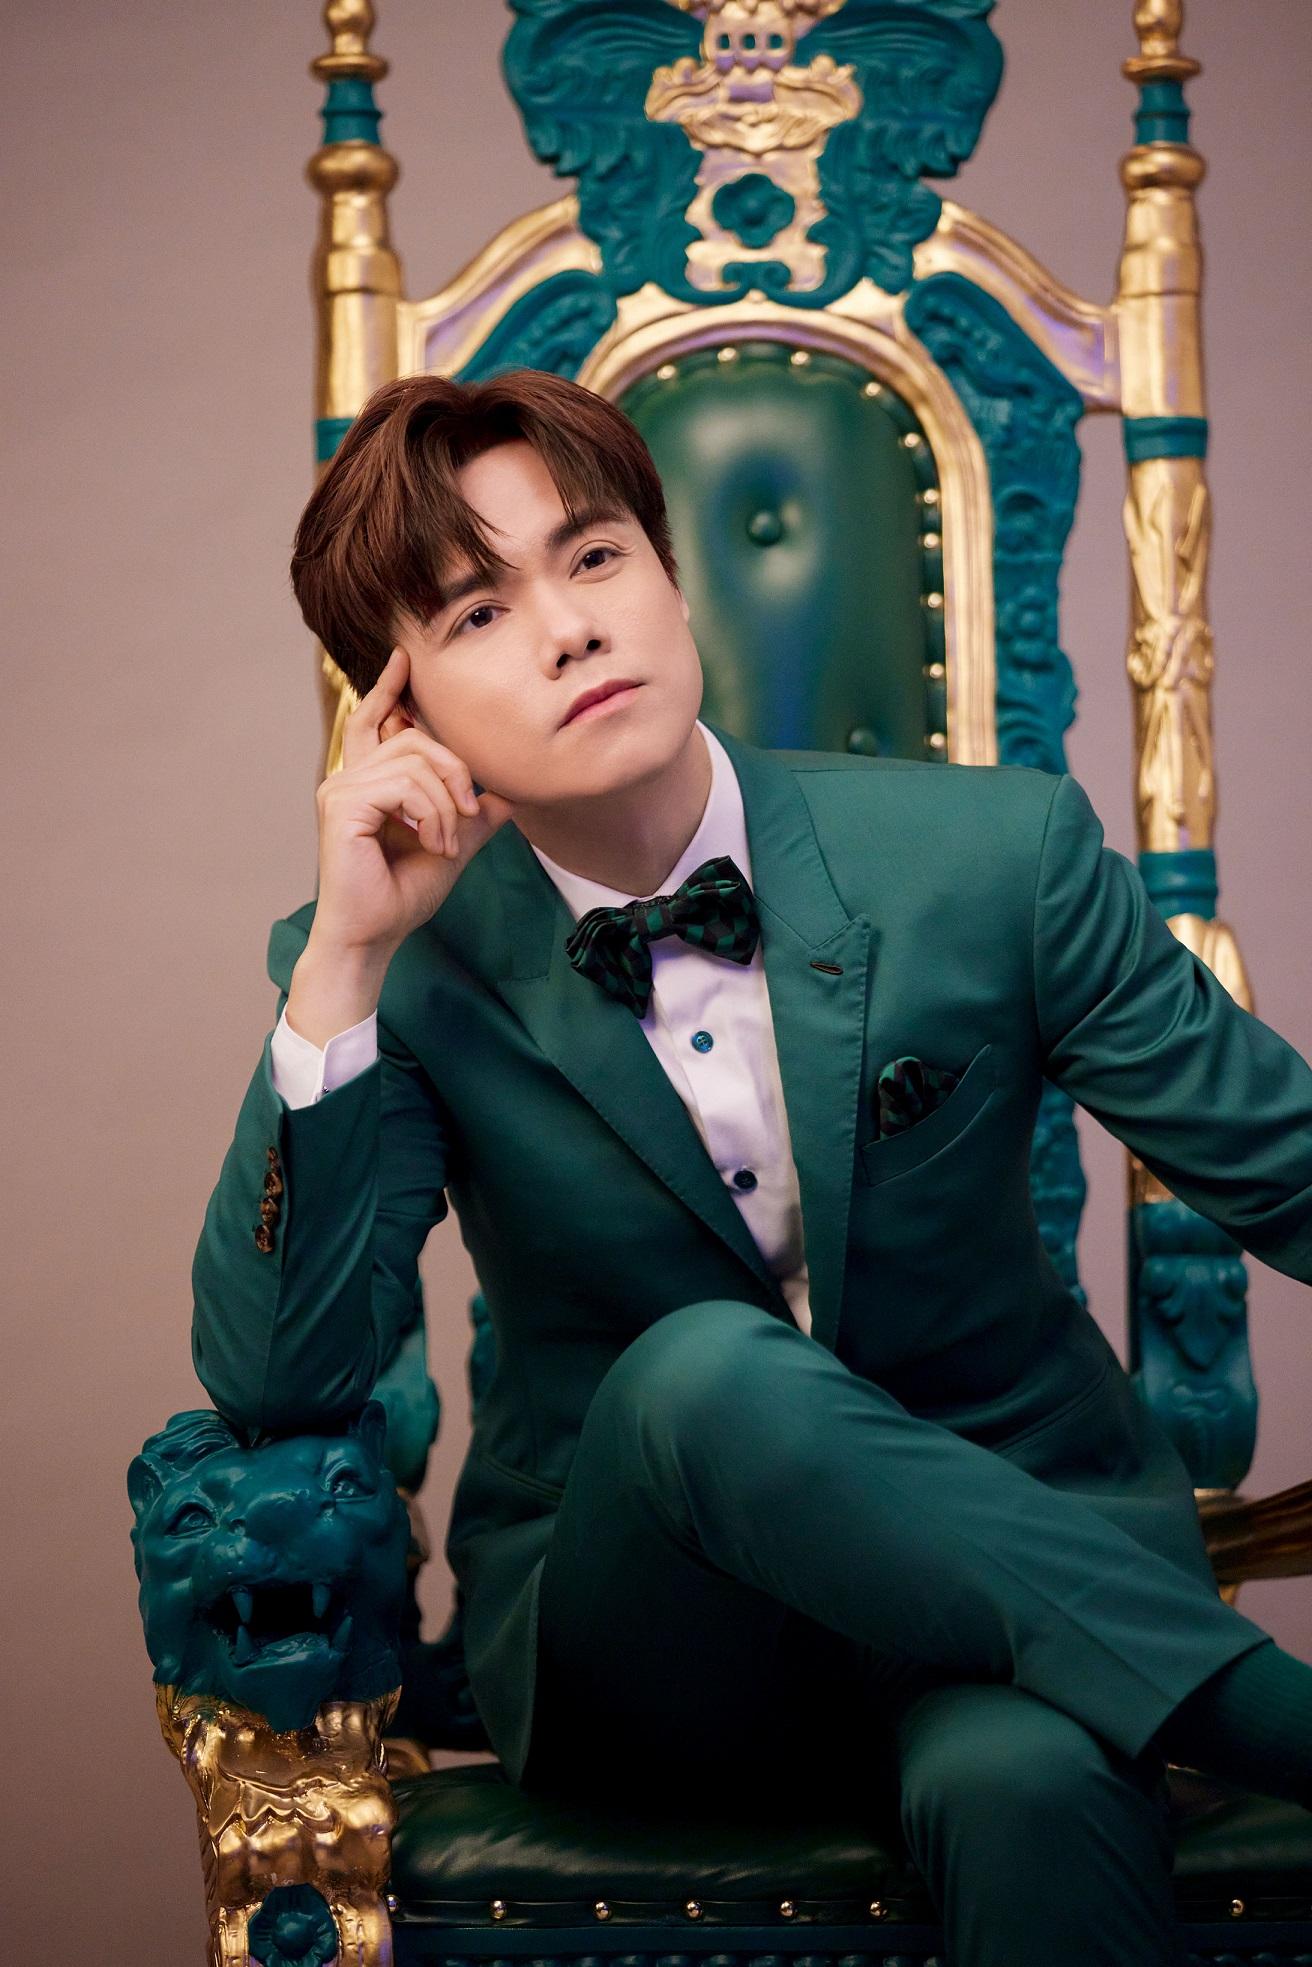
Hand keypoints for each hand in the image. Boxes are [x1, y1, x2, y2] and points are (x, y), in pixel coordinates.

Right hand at [287, 647, 513, 1042]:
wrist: (374, 936)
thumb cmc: (400, 896)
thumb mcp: (451, 847)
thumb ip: (473, 818)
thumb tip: (508, 796)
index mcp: (367, 784)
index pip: (373, 722)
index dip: (388, 689)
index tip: (405, 659)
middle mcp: (348, 779)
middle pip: (413, 737)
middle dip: (454, 770)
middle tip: (469, 812)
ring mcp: (340, 789)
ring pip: (414, 760)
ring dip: (446, 802)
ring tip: (448, 842)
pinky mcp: (342, 805)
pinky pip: (405, 785)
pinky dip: (432, 814)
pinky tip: (435, 844)